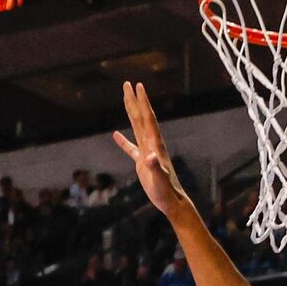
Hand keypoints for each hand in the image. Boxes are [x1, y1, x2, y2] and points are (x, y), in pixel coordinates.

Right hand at [111, 80, 189, 215]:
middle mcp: (151, 144)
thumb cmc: (166, 192)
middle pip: (141, 117)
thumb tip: (149, 156)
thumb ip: (154, 168)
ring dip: (131, 112)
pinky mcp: (142, 162)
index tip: (138, 86)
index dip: (143, 102)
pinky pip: (130, 148)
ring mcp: (146, 152)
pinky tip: (115, 135)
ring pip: (136, 127)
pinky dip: (123, 141)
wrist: (171, 202)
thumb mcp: (159, 180)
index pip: (148, 118)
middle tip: (127, 83)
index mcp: (155, 144)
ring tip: (125, 98)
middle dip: (134, 100)